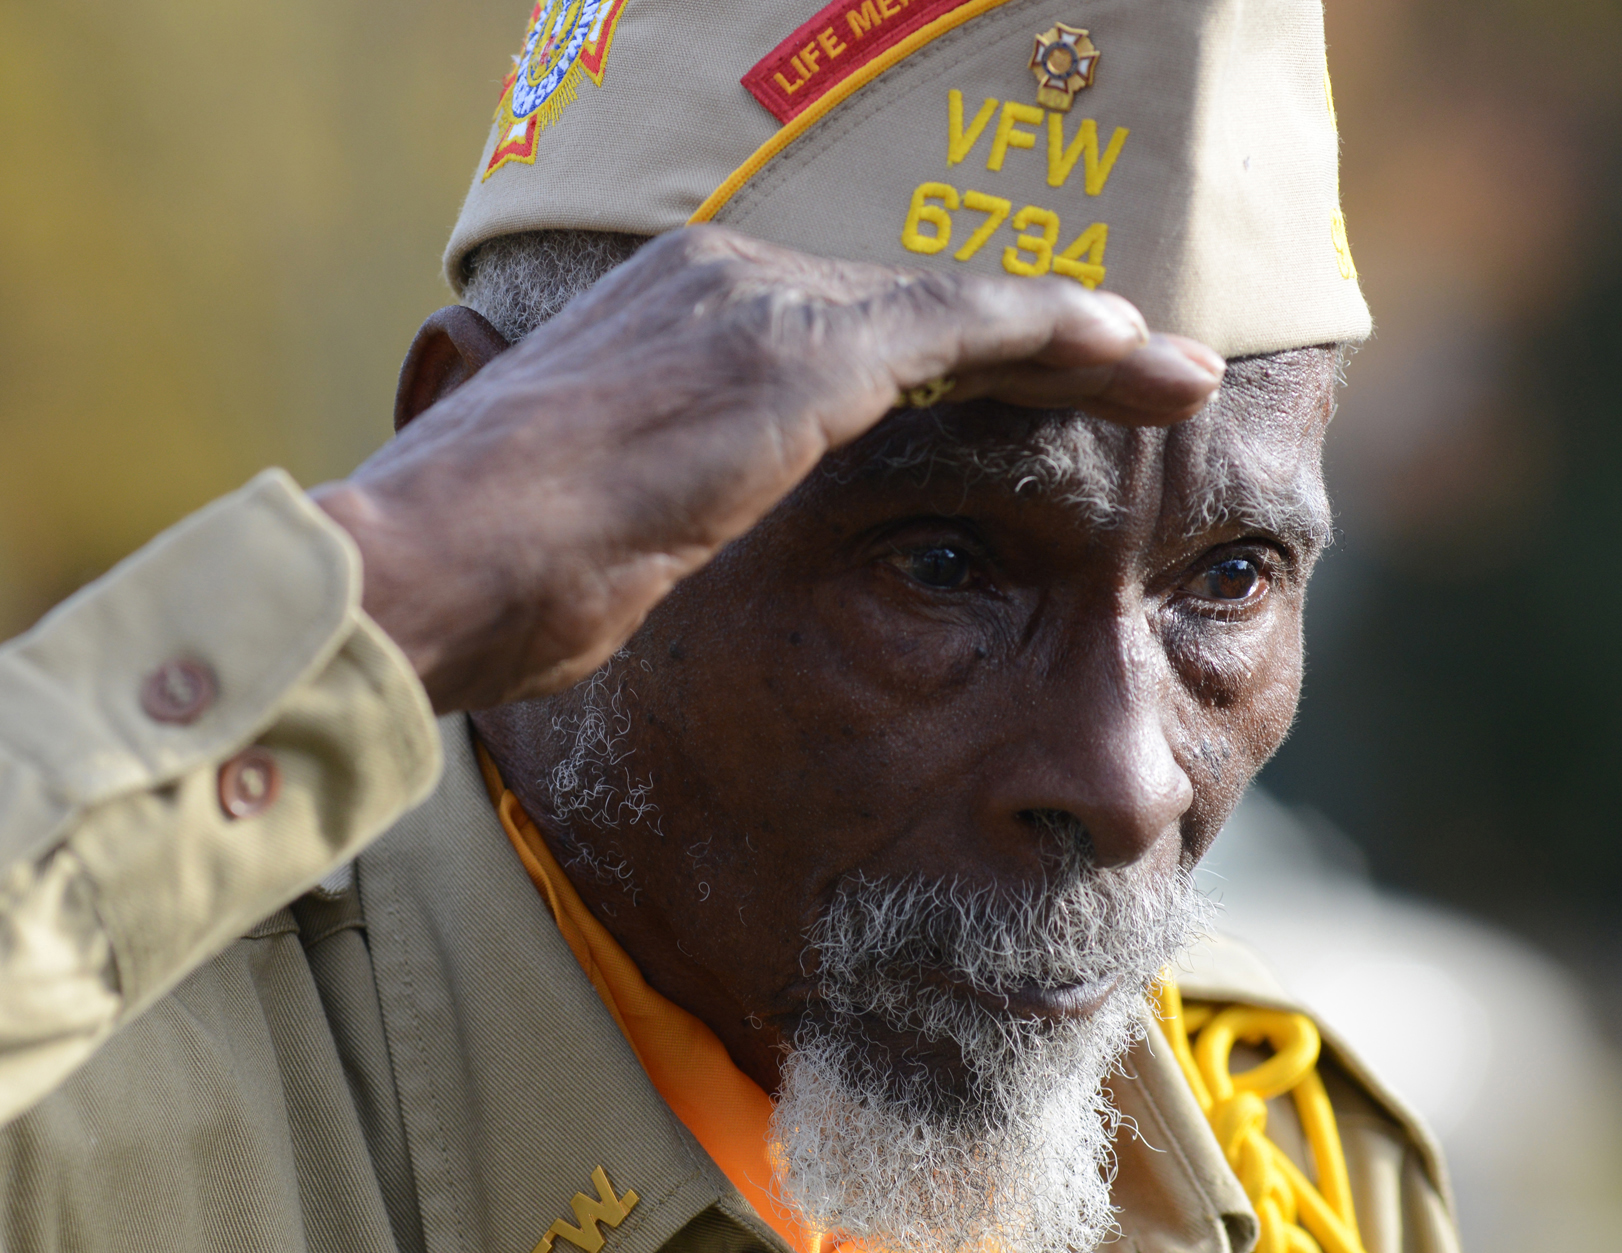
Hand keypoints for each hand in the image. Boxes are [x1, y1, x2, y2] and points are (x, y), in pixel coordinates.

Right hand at [310, 226, 1222, 713]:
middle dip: (1042, 348)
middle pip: (926, 308)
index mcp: (674, 314)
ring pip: (964, 310)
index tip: (1038, 407)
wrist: (419, 572)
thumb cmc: (488, 581)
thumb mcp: (599, 524)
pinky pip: (962, 327)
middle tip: (1144, 374)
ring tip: (1177, 379)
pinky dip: (1058, 340)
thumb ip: (672, 498)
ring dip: (1085, 347)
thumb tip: (691, 533)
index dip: (963, 365)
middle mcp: (721, 278)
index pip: (861, 329)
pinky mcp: (793, 354)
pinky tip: (1136, 359)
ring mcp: (758, 306)